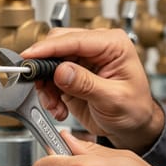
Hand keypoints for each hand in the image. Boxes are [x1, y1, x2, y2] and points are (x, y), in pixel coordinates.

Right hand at [21, 27, 163, 152]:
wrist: (133, 126)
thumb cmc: (134, 110)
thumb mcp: (113, 99)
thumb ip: (86, 84)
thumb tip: (62, 70)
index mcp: (113, 44)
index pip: (76, 39)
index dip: (49, 47)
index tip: (30, 56)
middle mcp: (96, 47)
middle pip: (57, 44)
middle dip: (44, 67)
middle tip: (40, 86)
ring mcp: (83, 59)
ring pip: (49, 61)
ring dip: (46, 85)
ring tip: (54, 105)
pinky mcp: (72, 73)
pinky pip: (49, 77)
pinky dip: (48, 93)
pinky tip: (58, 107)